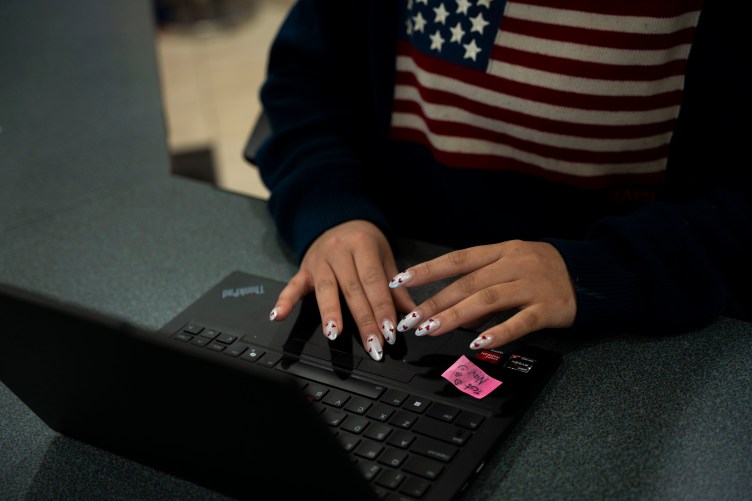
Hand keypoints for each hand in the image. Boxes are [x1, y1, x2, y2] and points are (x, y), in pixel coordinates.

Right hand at [268, 220, 415, 360]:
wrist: (338, 219)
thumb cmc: (364, 242)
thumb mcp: (385, 257)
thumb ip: (397, 288)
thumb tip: (414, 314)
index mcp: (363, 246)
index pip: (374, 282)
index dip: (382, 308)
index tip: (390, 332)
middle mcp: (339, 252)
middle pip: (352, 290)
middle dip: (363, 321)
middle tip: (373, 344)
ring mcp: (319, 261)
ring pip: (325, 290)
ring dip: (330, 314)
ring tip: (334, 334)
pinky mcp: (303, 269)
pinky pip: (292, 286)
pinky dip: (284, 300)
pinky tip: (278, 315)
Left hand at [388, 240, 575, 349]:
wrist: (591, 274)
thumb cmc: (543, 272)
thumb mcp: (511, 267)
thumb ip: (481, 285)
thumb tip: (449, 311)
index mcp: (501, 251)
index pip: (458, 259)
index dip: (427, 270)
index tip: (400, 280)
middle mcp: (514, 264)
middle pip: (468, 283)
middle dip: (436, 302)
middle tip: (412, 320)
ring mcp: (532, 285)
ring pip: (488, 300)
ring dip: (456, 316)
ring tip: (432, 330)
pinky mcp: (549, 308)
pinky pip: (520, 321)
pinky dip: (498, 332)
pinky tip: (478, 343)